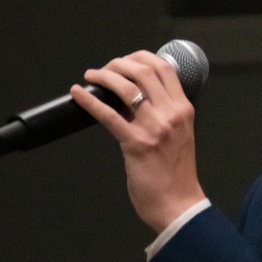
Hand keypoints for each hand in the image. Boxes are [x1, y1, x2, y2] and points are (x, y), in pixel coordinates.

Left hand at [70, 50, 206, 233]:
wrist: (179, 203)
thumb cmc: (177, 173)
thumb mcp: (179, 135)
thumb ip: (163, 115)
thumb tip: (134, 99)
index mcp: (183, 109)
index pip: (165, 69)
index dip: (141, 57)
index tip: (125, 61)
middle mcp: (172, 113)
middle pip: (144, 70)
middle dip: (119, 64)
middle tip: (104, 69)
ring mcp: (154, 127)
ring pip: (126, 87)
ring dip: (104, 76)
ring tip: (91, 76)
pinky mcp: (136, 143)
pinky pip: (109, 115)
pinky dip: (90, 101)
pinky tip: (78, 95)